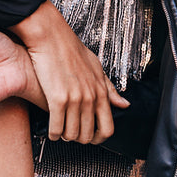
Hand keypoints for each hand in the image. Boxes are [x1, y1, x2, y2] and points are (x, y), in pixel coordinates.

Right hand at [10, 1, 128, 143]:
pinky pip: (56, 128)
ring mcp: (75, 98)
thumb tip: (125, 104)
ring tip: (61, 132)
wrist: (51, 37)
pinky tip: (52, 130)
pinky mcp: (58, 98)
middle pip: (88, 135)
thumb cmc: (72, 50)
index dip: (99, 139)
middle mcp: (91, 97)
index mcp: (101, 91)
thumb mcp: (96, 68)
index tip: (91, 138)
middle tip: (72, 134)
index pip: (108, 128)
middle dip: (79, 139)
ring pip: (72, 135)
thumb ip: (110, 89)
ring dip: (65, 137)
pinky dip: (54, 133)